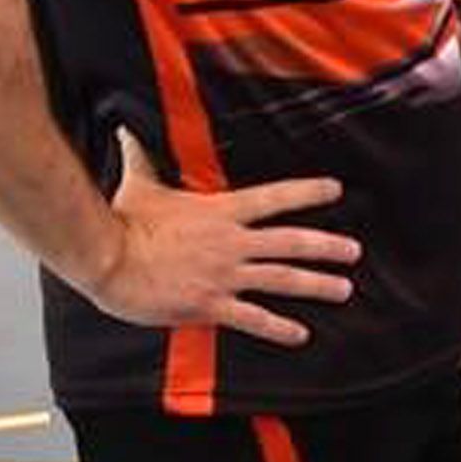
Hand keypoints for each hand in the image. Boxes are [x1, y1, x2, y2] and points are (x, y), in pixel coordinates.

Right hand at [91, 133, 357, 345]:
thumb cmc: (121, 221)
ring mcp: (224, 275)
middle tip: (355, 251)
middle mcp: (231, 242)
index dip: (307, 192)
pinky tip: (301, 335)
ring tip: (343, 289)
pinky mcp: (210, 305)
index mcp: (220, 211)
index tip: (335, 190)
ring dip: (317, 285)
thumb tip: (127, 126)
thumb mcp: (139, 182)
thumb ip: (142, 155)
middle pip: (291, 242)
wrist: (105, 260)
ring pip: (282, 279)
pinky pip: (253, 319)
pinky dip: (279, 328)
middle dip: (327, 245)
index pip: (274, 197)